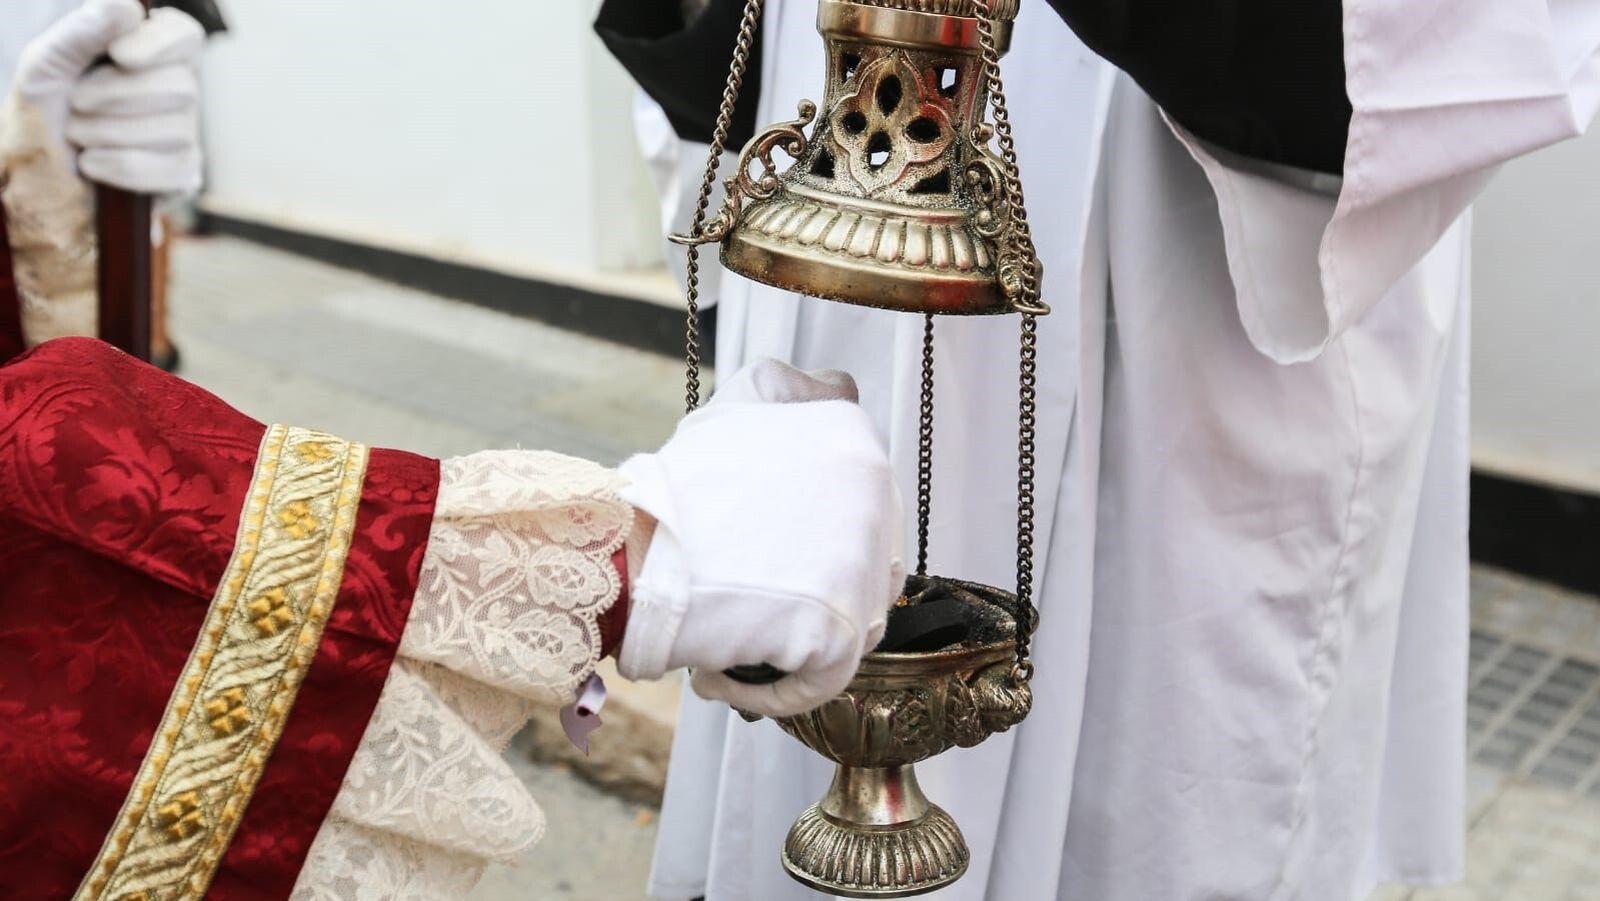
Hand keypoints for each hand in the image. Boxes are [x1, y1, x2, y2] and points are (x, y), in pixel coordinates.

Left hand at [13, 0, 203, 193]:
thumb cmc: (42, 116)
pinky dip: (120, 167)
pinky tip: (95, 165)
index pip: (184, 35)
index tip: (120, 56)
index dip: (160, 45)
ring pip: (174, 131)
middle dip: (116, 97)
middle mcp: (175, 91)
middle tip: (77, 103)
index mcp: (146, 53)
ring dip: (109, 134)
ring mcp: (184, 135)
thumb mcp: (44, 66)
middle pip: (180, 86)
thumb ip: (80, 32)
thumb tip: (127, 7)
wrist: (35, 177)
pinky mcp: (182, 175)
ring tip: (80, 137)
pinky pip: (169, 170)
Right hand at [616, 359, 904, 717]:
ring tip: (729, 632)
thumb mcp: (738, 404)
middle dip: (807, 584)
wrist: (628, 553)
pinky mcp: (840, 633)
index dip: (811, 531)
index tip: (760, 545)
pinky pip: (821, 675)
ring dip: (792, 636)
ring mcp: (864, 566)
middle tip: (746, 590)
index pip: (861, 500)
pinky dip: (771, 686)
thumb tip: (836, 386)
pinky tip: (719, 674)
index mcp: (852, 437)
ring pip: (848, 621)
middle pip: (863, 562)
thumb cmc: (675, 487)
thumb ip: (794, 388)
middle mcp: (874, 494)